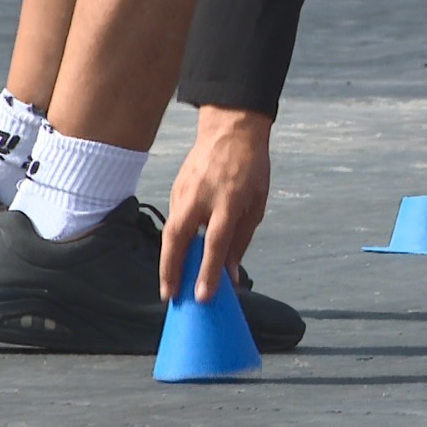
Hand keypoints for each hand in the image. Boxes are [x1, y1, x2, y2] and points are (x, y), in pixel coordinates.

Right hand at [160, 104, 273, 302]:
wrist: (230, 130)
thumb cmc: (251, 169)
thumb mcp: (257, 204)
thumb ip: (242, 240)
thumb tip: (232, 274)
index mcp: (229, 201)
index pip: (216, 243)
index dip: (208, 271)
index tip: (202, 295)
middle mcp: (202, 197)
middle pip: (178, 238)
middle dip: (170, 270)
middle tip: (168, 296)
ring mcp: (184, 192)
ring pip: (171, 231)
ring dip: (168, 259)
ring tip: (171, 284)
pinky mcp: (176, 189)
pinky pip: (174, 220)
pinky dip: (174, 241)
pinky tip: (176, 256)